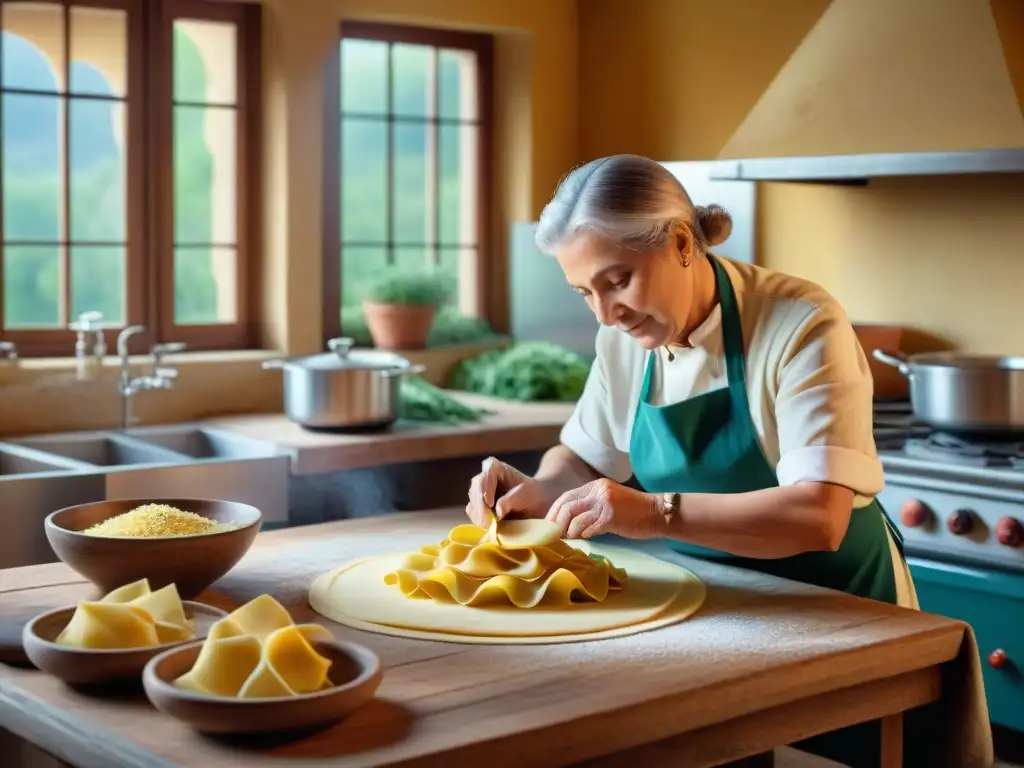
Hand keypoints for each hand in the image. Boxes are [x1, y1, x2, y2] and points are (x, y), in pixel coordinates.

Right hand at [465, 457, 549, 526]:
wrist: (535, 502)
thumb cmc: (531, 493)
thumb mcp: (525, 494)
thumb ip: (512, 500)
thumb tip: (498, 511)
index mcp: (494, 467)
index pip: (484, 477)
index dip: (485, 490)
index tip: (490, 504)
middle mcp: (483, 478)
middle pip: (475, 492)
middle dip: (480, 508)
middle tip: (489, 522)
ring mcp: (479, 493)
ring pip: (472, 505)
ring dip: (480, 517)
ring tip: (492, 526)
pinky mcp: (478, 507)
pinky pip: (474, 515)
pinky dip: (481, 522)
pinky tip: (491, 526)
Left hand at [546, 479, 663, 539]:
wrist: (657, 513)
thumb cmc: (634, 512)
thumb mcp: (608, 503)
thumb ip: (590, 508)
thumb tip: (568, 523)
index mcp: (596, 486)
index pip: (567, 496)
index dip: (554, 511)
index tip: (548, 524)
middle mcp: (598, 491)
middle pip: (567, 506)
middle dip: (556, 522)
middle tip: (553, 535)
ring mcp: (605, 503)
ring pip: (575, 517)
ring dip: (569, 531)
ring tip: (569, 538)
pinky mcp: (611, 517)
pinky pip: (589, 528)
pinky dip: (584, 535)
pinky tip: (586, 538)